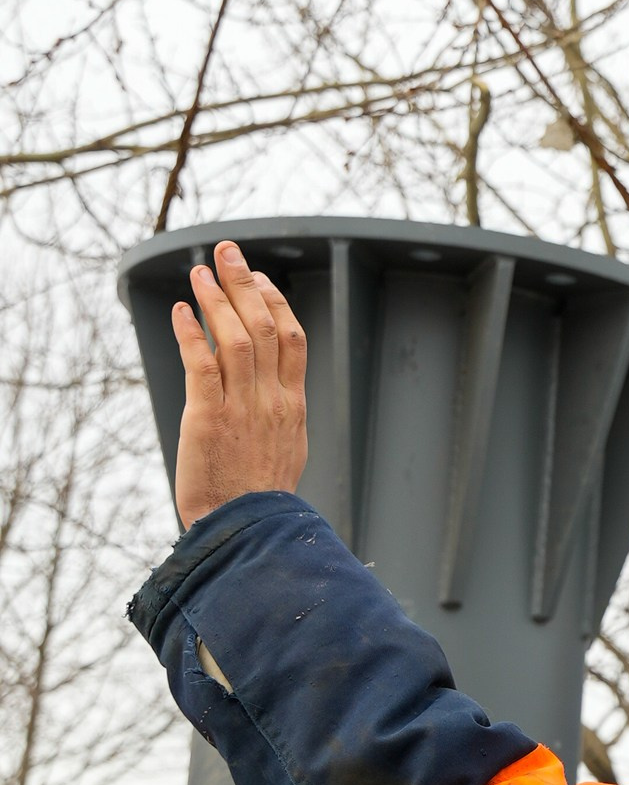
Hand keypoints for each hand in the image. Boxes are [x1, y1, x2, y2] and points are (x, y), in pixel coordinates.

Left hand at [170, 242, 306, 526]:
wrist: (246, 532)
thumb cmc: (260, 500)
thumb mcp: (284, 451)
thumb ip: (277, 415)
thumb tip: (272, 394)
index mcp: (292, 405)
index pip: (292, 338)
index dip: (276, 302)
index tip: (259, 278)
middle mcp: (272, 400)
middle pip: (266, 325)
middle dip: (246, 283)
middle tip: (228, 251)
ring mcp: (242, 407)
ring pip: (236, 338)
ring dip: (217, 299)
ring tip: (200, 271)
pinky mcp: (208, 418)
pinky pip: (202, 366)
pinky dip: (192, 334)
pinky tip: (180, 312)